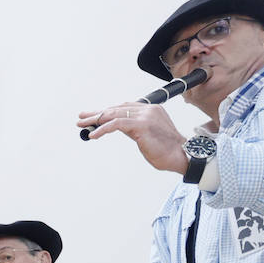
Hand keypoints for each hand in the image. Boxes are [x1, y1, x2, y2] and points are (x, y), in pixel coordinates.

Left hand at [74, 102, 190, 173]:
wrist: (182, 155)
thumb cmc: (166, 150)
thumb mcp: (147, 135)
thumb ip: (133, 128)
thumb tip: (116, 126)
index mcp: (150, 109)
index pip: (123, 106)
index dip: (106, 110)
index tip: (92, 115)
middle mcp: (147, 109)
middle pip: (116, 108)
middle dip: (97, 114)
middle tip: (81, 118)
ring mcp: (145, 116)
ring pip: (114, 114)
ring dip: (96, 120)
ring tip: (83, 124)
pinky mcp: (141, 125)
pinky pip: (116, 124)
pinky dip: (102, 129)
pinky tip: (93, 135)